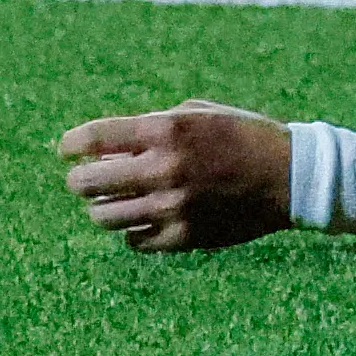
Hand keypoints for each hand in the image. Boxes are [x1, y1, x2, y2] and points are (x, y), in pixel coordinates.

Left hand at [57, 102, 294, 252]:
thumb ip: (153, 125)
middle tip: (85, 180)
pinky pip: (134, 240)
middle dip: (80, 180)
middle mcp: (163, 168)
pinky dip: (133, 230)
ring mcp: (171, 207)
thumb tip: (106, 147)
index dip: (71, 144)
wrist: (289, 176)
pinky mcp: (182, 237)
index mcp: (167, 130)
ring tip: (113, 202)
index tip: (66, 150)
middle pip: (87, 183)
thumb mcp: (200, 114)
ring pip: (104, 217)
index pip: (94, 138)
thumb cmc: (243, 135)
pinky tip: (146, 219)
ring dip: (102, 207)